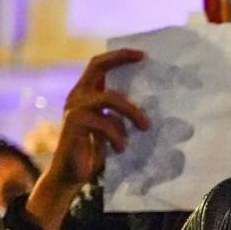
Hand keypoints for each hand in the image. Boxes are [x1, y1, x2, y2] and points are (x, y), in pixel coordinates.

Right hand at [25, 49, 148, 229]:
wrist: (73, 175)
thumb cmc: (97, 150)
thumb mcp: (114, 128)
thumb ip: (124, 114)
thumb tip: (158, 104)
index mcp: (87, 94)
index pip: (98, 65)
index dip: (118, 56)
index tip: (142, 54)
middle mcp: (77, 97)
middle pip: (97, 68)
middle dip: (120, 60)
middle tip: (143, 60)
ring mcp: (74, 110)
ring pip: (109, 98)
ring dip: (132, 112)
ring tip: (145, 127)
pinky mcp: (74, 125)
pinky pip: (104, 123)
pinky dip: (118, 135)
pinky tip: (122, 149)